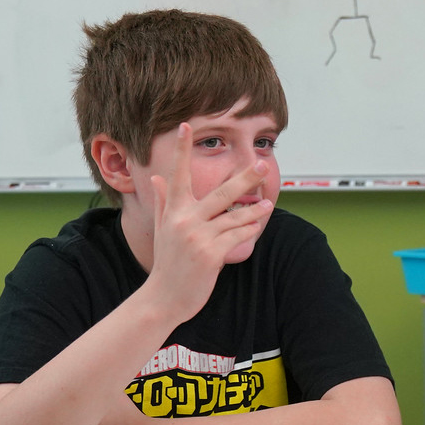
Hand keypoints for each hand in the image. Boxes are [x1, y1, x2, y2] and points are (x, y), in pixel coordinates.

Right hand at [144, 124, 273, 320]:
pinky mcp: (211, 255)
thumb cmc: (167, 262)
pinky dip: (248, 232)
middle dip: (244, 178)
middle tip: (263, 165)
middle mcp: (184, 220)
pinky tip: (257, 228)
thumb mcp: (162, 229)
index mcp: (173, 210)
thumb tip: (157, 177)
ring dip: (254, 211)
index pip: (179, 174)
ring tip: (268, 204)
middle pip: (221, 193)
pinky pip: (237, 237)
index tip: (184, 126)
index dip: (182, 149)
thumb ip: (163, 202)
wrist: (164, 297)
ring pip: (235, 217)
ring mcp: (198, 237)